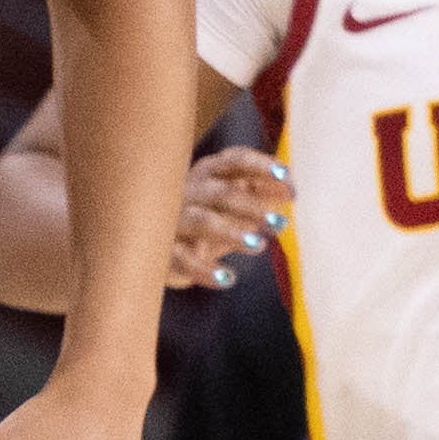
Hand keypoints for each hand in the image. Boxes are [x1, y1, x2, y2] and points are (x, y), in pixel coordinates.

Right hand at [169, 147, 292, 289]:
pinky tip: (227, 278)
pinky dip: (205, 270)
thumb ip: (258, 196)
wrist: (150, 242)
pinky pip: (183, 259)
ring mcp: (174, 220)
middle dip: (253, 206)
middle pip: (223, 192)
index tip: (288, 179)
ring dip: (232, 232)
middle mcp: (190, 191)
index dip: (262, 167)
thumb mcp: (231, 204)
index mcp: (209, 173)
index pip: (236, 161)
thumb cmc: (202, 218)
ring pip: (203, 221)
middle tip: (280, 223)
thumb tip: (289, 192)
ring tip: (259, 245)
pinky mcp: (164, 250)